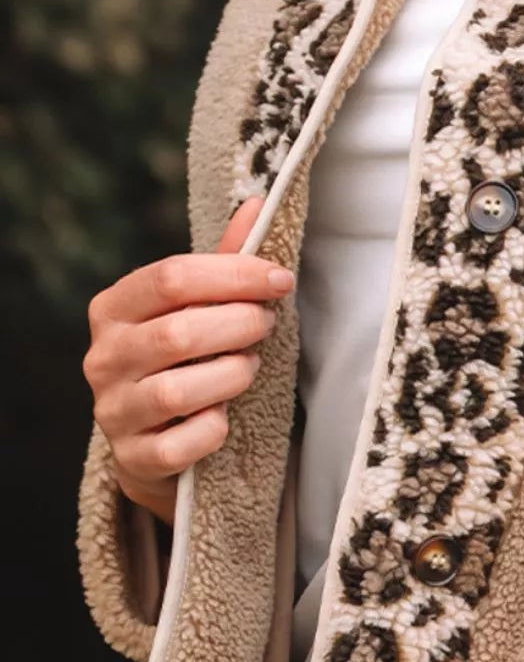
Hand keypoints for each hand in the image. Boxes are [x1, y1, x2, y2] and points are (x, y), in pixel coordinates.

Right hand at [83, 195, 292, 527]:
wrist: (157, 439)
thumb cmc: (184, 358)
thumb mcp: (197, 307)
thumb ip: (225, 261)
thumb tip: (260, 203)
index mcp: (113, 308)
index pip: (172, 277)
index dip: (235, 275)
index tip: (281, 280)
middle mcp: (103, 357)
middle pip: (179, 332)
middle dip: (239, 325)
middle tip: (266, 325)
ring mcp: (113, 411)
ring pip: (179, 390)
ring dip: (231, 375)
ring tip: (248, 367)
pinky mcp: (133, 458)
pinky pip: (182, 443)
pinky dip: (213, 430)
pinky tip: (224, 417)